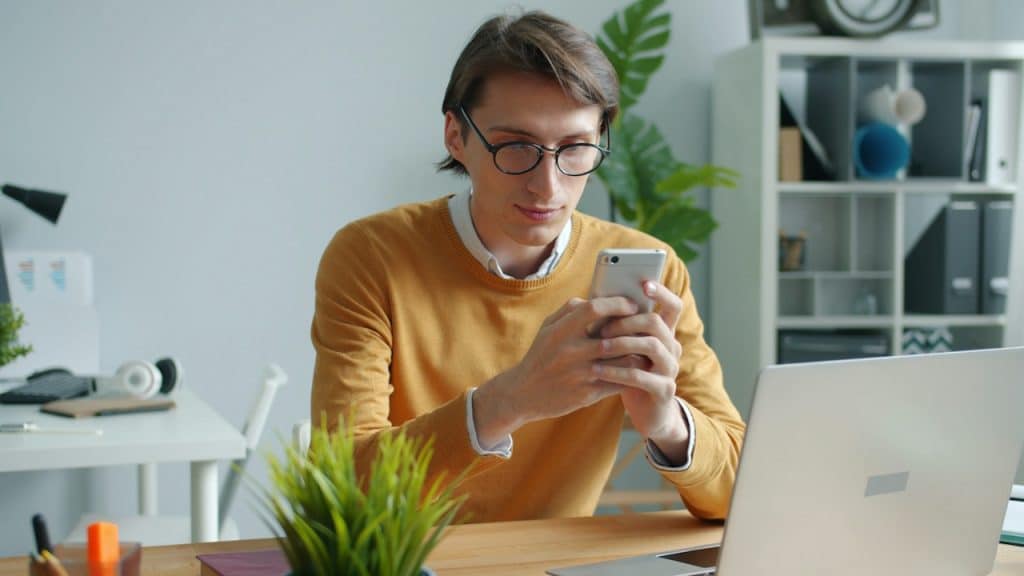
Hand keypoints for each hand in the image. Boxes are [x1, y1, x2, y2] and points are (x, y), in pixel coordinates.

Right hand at [473, 296, 639, 446]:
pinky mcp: (587, 395)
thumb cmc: (540, 355)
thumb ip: (570, 310)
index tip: (632, 304)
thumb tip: (596, 298)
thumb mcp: (547, 328)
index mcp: (560, 331)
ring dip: (638, 353)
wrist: (523, 393)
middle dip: (635, 331)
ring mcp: (579, 375)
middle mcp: (570, 352)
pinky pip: (618, 383)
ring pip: (622, 362)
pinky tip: (638, 368)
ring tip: (646, 347)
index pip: (594, 309)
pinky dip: (631, 374)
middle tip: (647, 326)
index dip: (617, 303)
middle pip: (614, 338)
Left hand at [595, 281, 688, 458]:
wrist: (649, 414)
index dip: (661, 292)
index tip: (644, 283)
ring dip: (622, 343)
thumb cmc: (631, 374)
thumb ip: (620, 328)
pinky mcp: (664, 390)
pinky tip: (598, 370)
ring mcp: (671, 369)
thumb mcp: (626, 349)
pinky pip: (641, 376)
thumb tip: (596, 301)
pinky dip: (617, 371)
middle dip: (627, 321)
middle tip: (602, 326)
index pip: (672, 305)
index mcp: (665, 334)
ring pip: (652, 346)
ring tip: (599, 346)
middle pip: (656, 322)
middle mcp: (673, 348)